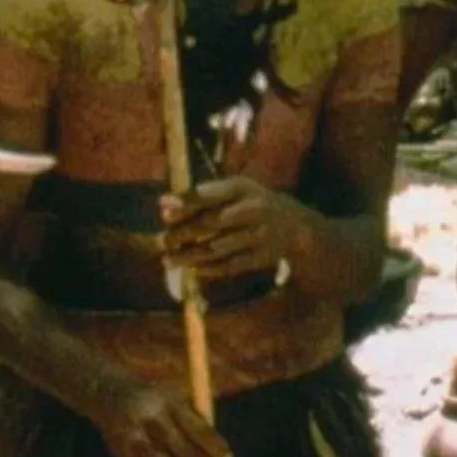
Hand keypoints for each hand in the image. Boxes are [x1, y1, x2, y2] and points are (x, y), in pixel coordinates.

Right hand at [85, 375, 234, 456]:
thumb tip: (221, 454)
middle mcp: (150, 422)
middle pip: (183, 451)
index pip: (194, 427)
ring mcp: (135, 442)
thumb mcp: (174, 398)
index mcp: (167, 402)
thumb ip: (196, 420)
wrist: (106, 395)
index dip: (213, 444)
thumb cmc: (155, 398)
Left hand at [162, 178, 321, 284]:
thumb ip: (199, 197)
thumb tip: (163, 204)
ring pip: (217, 248)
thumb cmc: (252, 203)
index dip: (185, 205)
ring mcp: (260, 234)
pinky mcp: (263, 256)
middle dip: (182, 234)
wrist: (295, 226)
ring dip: (189, 256)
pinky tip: (192, 269)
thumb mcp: (232, 192)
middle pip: (210, 222)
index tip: (164, 214)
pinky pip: (230, 265)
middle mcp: (254, 209)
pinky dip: (208, 269)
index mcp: (243, 188)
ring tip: (168, 260)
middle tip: (161, 242)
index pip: (209, 195)